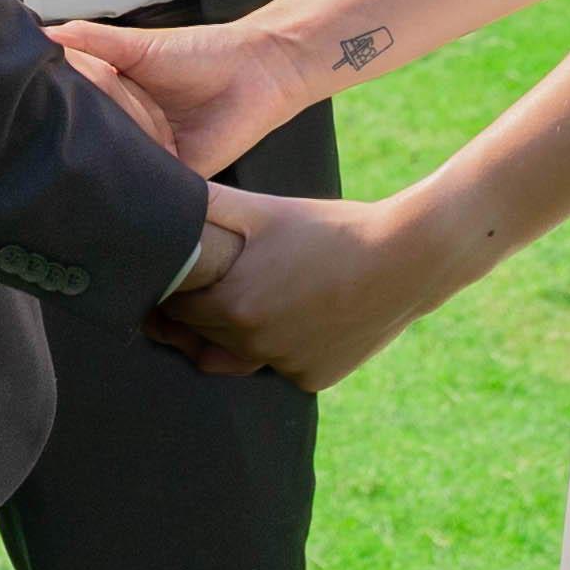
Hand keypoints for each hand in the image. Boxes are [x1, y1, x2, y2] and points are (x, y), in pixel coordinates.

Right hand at [48, 11, 309, 176]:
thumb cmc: (202, 51)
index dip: (54, 111)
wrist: (258, 73)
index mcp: (115, 95)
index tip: (26, 115)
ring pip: (116, 166)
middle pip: (91, 141)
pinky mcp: (175, 178)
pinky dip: (136, 186)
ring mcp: (150, 154)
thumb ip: (93, 41)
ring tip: (78, 163)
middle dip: (75, 142)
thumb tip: (45, 36)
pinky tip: (117, 183)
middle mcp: (128, 127)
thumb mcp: (138, 44)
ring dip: (103, 165)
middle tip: (43, 147)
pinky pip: (149, 188)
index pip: (74, 109)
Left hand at [156, 182, 440, 391]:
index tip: (174, 280)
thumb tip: (163, 191)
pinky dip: (280, 347)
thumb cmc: (330, 228)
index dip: (171, 294)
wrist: (406, 260)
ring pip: (241, 356)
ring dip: (235, 335)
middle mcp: (253, 346)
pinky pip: (281, 366)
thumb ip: (210, 206)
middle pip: (204, 336)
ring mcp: (286, 367)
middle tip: (209, 285)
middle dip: (198, 315)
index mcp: (232, 307)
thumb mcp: (265, 209)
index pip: (176, 310)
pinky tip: (294, 314)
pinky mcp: (316, 378)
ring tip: (253, 297)